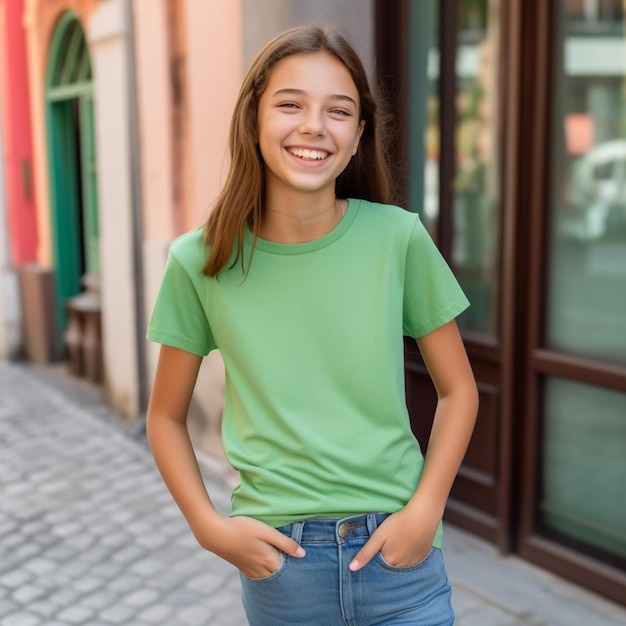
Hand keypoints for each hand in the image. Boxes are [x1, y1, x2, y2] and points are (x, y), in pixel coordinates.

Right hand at [191, 514, 305, 577]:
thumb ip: (285, 542)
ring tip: (281, 556)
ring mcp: (251, 570)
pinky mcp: (243, 568)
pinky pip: (260, 574)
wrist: (216, 534)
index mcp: (269, 560)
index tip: (301, 553)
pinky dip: (266, 570)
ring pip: (270, 575)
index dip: (296, 561)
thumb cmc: (242, 528)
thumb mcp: (266, 531)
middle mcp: (261, 569)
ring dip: (277, 569)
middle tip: (293, 555)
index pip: (289, 568)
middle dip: (288, 567)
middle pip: (280, 573)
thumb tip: (303, 554)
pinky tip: (266, 561)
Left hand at [349, 507, 437, 571]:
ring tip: (397, 541)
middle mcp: (402, 566)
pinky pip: (412, 560)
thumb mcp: (378, 536)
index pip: (378, 565)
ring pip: (401, 563)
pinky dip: (408, 554)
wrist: (422, 515)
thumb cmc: (398, 523)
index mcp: (389, 561)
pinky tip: (407, 543)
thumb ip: (365, 553)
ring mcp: (414, 562)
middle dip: (386, 556)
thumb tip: (352, 568)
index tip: (376, 546)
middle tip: (387, 541)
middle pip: (390, 565)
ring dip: (398, 556)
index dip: (375, 556)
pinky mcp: (423, 555)